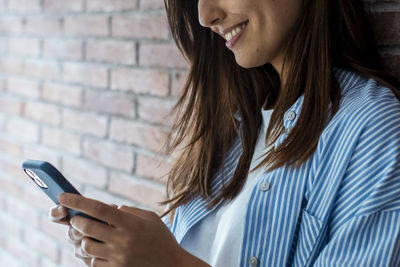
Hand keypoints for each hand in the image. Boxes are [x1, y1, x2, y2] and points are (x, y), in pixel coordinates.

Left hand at [58, 193, 186, 266]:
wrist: (172, 265)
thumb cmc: (161, 237)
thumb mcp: (149, 218)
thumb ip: (128, 211)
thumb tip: (109, 209)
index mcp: (130, 223)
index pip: (98, 208)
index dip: (78, 201)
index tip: (62, 195)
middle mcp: (122, 240)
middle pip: (87, 227)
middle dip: (76, 221)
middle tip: (76, 218)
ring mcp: (118, 257)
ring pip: (85, 246)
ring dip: (81, 239)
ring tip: (86, 235)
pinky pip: (92, 262)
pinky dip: (90, 254)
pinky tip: (96, 249)